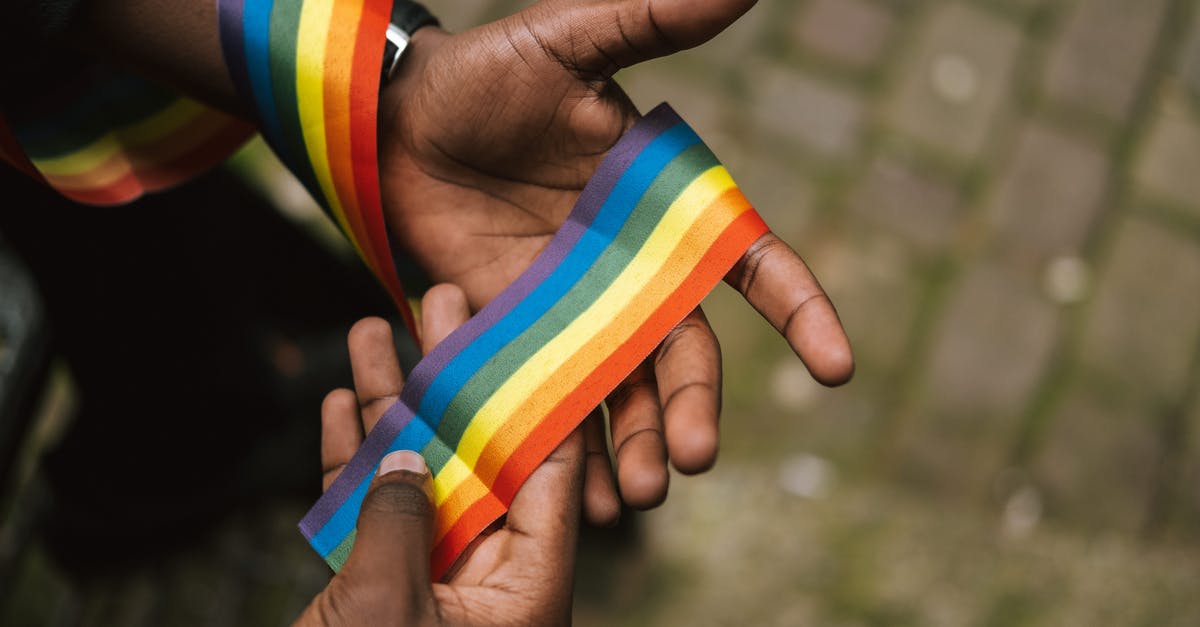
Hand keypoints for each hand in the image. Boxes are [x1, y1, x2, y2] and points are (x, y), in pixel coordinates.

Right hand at [298, 284, 581, 625]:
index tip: (523, 328)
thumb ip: (403, 523)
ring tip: (369, 328)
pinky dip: (352, 459)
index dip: (534, 396)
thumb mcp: (390, 607)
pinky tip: (340, 401)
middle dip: (452, 378)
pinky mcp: (372, 589)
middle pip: (477, 457)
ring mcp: (429, 581)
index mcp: (522, 589)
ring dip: (390, 404)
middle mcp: (485, 579)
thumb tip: (406, 460)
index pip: (549, 472)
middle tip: (439, 300)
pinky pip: (368, 512)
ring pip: (414, 475)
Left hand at [380, 0, 853, 523]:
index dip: (800, 312)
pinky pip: (549, 406)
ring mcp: (576, 317)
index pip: (751, 265)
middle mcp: (634, 276)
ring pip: (622, 397)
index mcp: (666, 212)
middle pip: (684, 355)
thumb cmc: (487, 74)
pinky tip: (564, 497)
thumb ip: (650, 20)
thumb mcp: (568, 41)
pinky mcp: (517, 342)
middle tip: (687, 460)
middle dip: (692, 409)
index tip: (837, 366)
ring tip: (629, 499)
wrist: (396, 121)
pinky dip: (560, 453)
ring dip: (633, 449)